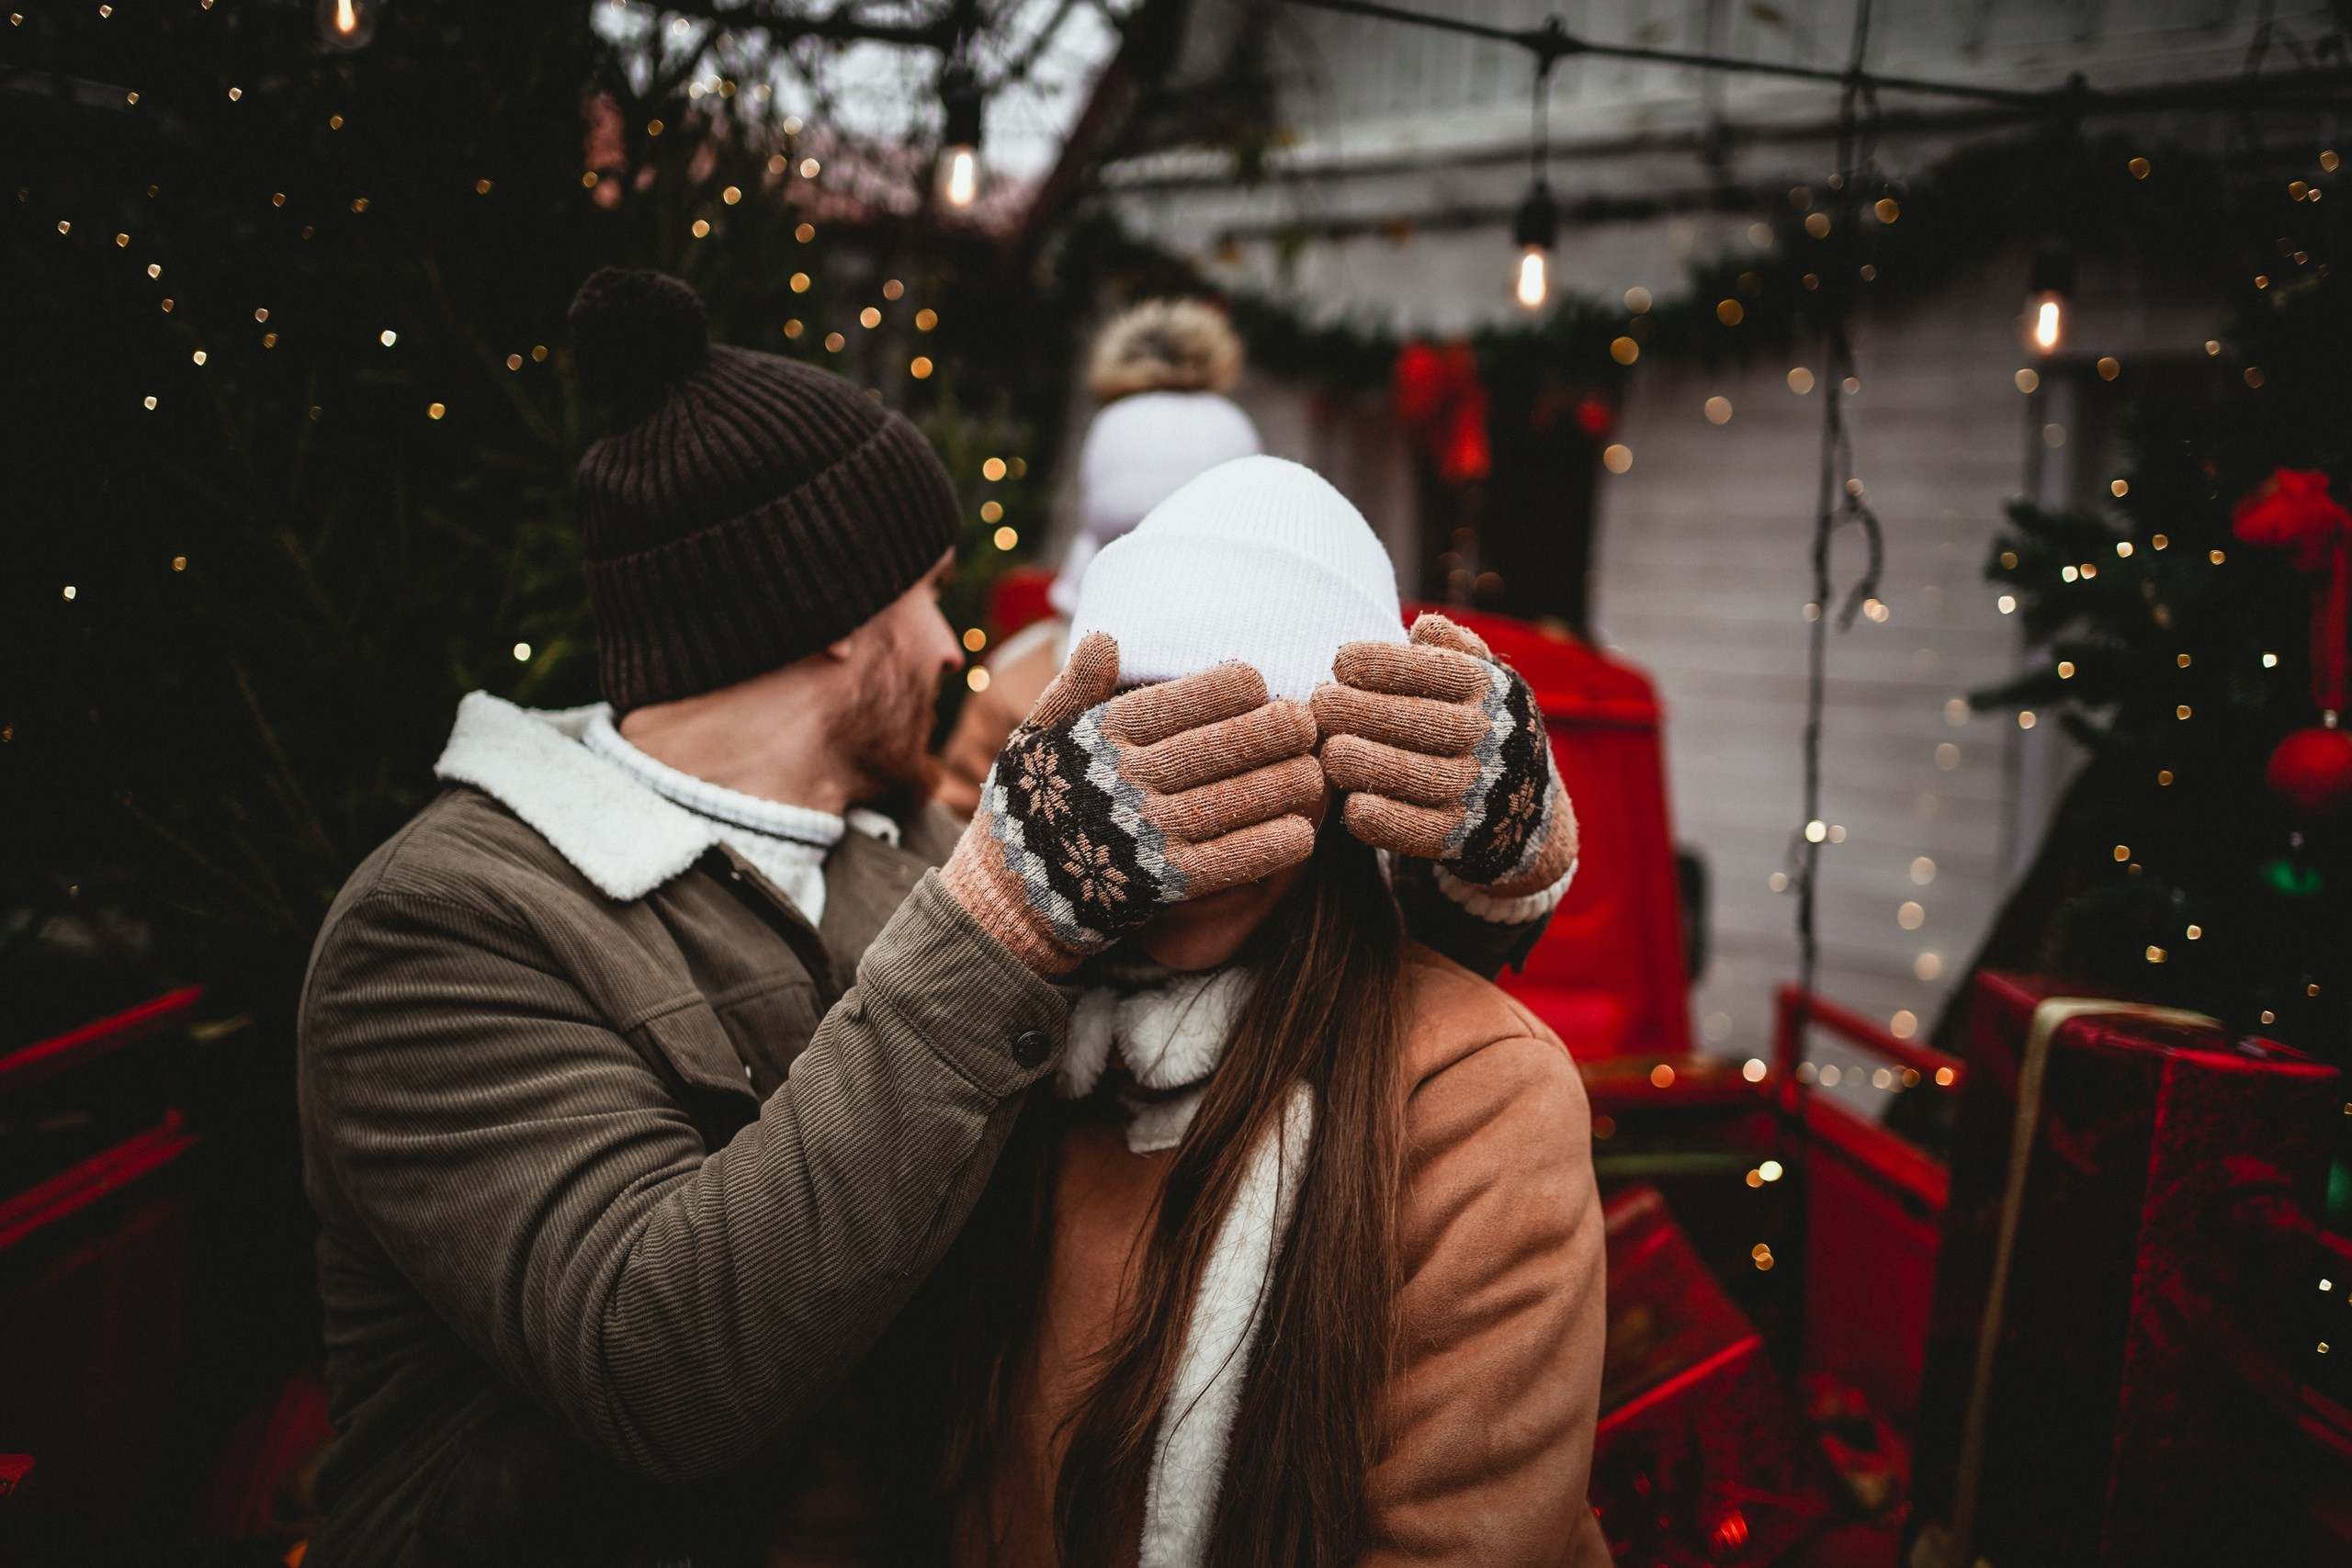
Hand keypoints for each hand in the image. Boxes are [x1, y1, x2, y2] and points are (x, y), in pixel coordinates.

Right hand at [941, 633, 1322, 974]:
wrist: (1006, 900)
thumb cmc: (1032, 804)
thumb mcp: (1037, 737)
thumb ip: (1075, 689)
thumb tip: (1106, 638)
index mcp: (1100, 737)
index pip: (1178, 700)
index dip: (1229, 687)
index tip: (1260, 684)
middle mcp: (1122, 781)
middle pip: (1217, 748)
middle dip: (1273, 730)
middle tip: (1308, 722)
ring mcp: (1143, 835)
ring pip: (1232, 802)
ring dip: (1284, 786)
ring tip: (1316, 774)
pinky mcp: (1159, 887)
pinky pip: (1228, 862)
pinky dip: (1269, 847)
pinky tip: (1303, 834)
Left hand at [1314, 613, 1576, 897]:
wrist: (1523, 806)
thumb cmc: (1477, 723)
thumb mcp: (1481, 678)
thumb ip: (1454, 648)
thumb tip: (1425, 626)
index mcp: (1488, 691)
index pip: (1434, 670)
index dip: (1383, 664)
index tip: (1341, 662)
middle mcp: (1487, 739)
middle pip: (1421, 721)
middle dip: (1362, 710)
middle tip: (1320, 704)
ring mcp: (1476, 790)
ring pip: (1417, 776)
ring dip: (1366, 763)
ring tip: (1328, 752)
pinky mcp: (1460, 837)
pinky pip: (1419, 829)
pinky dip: (1384, 819)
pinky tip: (1351, 805)